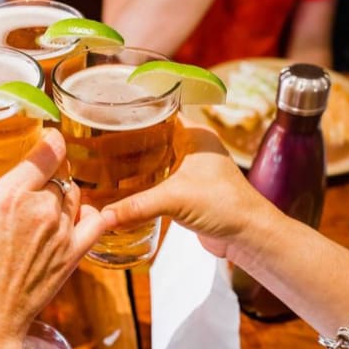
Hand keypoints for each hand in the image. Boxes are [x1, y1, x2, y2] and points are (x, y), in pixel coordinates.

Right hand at [0, 129, 106, 348]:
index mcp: (10, 195)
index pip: (47, 151)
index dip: (51, 139)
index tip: (47, 137)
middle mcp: (41, 208)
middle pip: (58, 174)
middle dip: (47, 174)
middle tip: (34, 179)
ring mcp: (61, 232)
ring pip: (75, 195)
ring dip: (65, 193)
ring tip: (48, 200)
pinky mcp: (73, 254)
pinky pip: (97, 222)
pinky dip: (92, 214)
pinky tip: (81, 215)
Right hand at [101, 117, 283, 257]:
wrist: (248, 236)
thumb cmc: (227, 205)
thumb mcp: (174, 200)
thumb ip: (136, 206)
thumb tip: (102, 217)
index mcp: (194, 134)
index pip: (160, 112)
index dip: (136, 113)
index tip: (111, 114)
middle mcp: (193, 147)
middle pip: (153, 137)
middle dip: (128, 141)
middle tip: (99, 142)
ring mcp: (192, 170)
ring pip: (156, 160)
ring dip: (135, 165)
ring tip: (105, 164)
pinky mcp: (189, 191)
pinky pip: (160, 182)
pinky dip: (143, 185)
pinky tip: (124, 189)